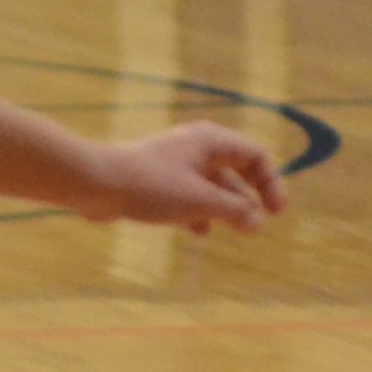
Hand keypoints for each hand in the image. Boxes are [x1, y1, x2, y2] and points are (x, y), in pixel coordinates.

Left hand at [99, 123, 285, 233]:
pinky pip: (189, 192)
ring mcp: (175, 161)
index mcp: (211, 141)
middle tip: (258, 223)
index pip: (255, 155)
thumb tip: (258, 222)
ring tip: (233, 229)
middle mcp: (196, 146)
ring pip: (211, 183)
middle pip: (235, 168)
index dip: (270, 183)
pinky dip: (199, 209)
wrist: (96, 183)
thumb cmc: (152, 186)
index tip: (275, 213)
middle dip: (248, 196)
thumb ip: (234, 211)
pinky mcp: (157, 178)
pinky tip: (199, 231)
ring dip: (224, 206)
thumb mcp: (200, 201)